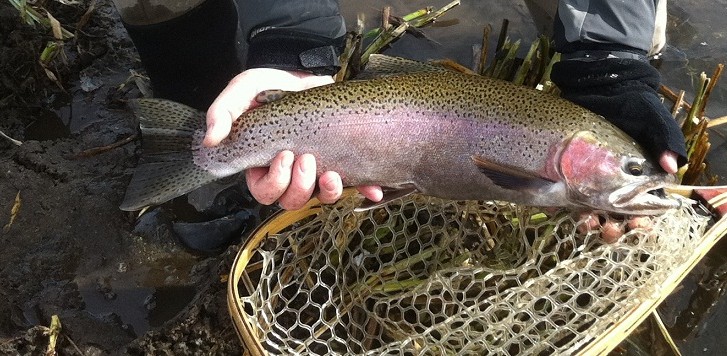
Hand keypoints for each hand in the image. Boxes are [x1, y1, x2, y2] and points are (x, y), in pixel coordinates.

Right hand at [203, 68, 382, 209]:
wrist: (304, 71)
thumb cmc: (270, 85)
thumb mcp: (243, 90)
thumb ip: (223, 112)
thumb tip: (210, 141)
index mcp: (261, 163)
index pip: (263, 191)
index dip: (274, 181)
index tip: (284, 155)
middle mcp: (288, 174)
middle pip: (290, 201)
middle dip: (299, 186)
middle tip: (307, 158)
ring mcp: (315, 171)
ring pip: (319, 198)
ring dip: (327, 192)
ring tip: (332, 173)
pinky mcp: (340, 163)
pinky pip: (353, 186)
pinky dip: (364, 190)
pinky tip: (373, 190)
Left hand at [552, 57, 686, 241]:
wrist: (596, 82)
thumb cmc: (631, 102)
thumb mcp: (652, 119)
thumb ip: (664, 141)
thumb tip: (672, 168)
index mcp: (636, 174)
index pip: (641, 206)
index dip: (640, 220)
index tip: (636, 225)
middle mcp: (611, 179)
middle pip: (612, 214)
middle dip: (612, 228)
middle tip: (608, 231)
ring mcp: (585, 176)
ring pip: (584, 209)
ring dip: (586, 221)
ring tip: (584, 223)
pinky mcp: (561, 170)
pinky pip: (556, 192)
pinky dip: (555, 203)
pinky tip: (554, 207)